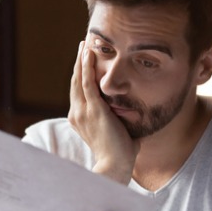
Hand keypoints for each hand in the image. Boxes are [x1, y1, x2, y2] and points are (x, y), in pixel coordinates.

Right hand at [68, 41, 138, 183]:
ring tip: (84, 44)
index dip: (81, 75)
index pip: (79, 92)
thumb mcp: (119, 132)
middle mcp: (77, 113)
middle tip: (82, 45)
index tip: (85, 61)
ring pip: (79, 79)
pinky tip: (88, 53)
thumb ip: (123, 122)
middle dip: (79, 62)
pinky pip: (87, 83)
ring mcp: (83, 111)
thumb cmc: (120, 155)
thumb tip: (136, 115)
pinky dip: (87, 66)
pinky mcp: (93, 109)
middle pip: (75, 82)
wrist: (115, 167)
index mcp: (80, 119)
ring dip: (82, 60)